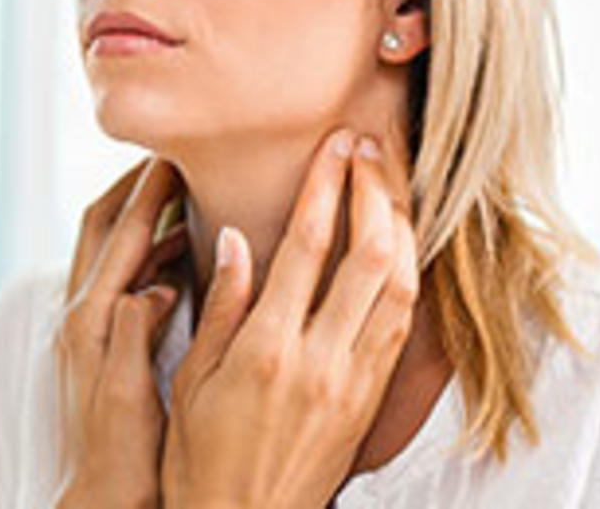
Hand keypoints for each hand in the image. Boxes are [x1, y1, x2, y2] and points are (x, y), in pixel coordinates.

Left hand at [56, 159, 188, 508]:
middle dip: (131, 190)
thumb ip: (134, 333)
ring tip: (177, 191)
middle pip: (99, 230)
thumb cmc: (120, 459)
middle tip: (168, 157)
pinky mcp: (97, 341)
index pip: (118, 241)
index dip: (146, 197)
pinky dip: (144, 254)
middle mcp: (79, 318)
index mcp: (88, 324)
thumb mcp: (129, 394)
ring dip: (137, 217)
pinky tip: (177, 254)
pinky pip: (118, 277)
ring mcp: (86, 327)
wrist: (101, 500)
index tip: (173, 157)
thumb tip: (152, 286)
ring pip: (107, 250)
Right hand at [163, 130, 419, 508]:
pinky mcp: (371, 398)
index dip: (326, 186)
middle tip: (368, 146)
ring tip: (390, 182)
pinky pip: (403, 324)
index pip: (308, 246)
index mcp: (266, 348)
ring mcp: (354, 380)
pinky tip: (400, 246)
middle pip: (370, 254)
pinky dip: (408, 274)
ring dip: (401, 226)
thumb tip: (237, 239)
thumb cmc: (201, 454)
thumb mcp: (192, 379)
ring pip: (400, 286)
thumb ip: (220, 305)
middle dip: (375, 189)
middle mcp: (320, 359)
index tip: (332, 145)